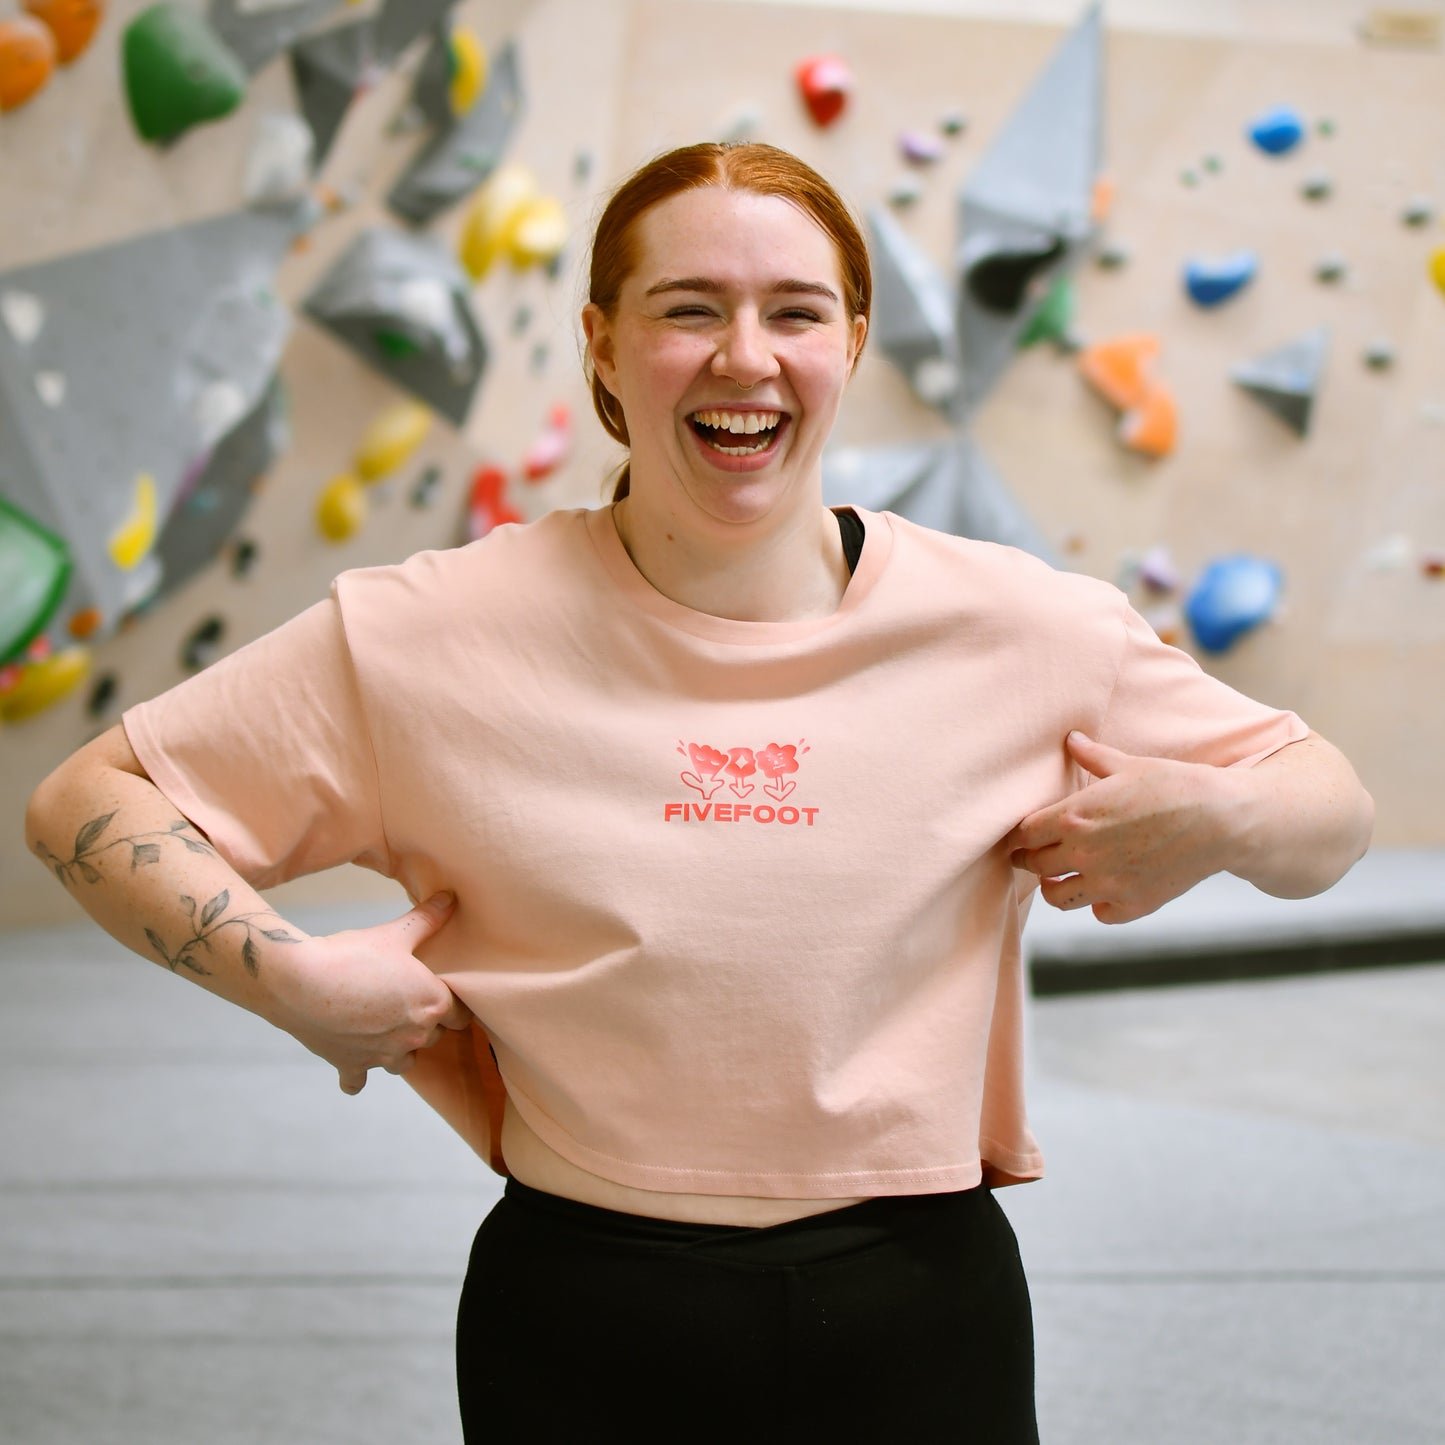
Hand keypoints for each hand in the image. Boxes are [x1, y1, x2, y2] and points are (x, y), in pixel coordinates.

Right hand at [264, 891, 473, 1093]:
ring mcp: (382, 1056)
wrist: (300, 983)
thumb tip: (449, 898)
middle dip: (425, 1022)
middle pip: (434, 1036)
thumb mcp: (394, 934)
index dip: (453, 1002)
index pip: (460, 1013)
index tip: (442, 992)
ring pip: (405, 1061)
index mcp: (432, 1005)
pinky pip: (359, 1081)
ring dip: (399, 1048)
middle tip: (408, 1002)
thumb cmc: (352, 957)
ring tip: (388, 1030)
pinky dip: (358, 1074)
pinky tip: (355, 1064)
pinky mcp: (351, 1065)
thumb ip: (427, 919)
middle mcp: (413, 1037)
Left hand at [1003, 732, 1234, 923]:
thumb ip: (1093, 757)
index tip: (1022, 834)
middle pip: (1035, 864)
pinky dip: (1098, 904)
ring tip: (1058, 877)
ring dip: (1054, 886)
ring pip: (1058, 897)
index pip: (1025, 833)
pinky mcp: (1132, 904)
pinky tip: (1103, 890)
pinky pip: (1098, 913)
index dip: (1020, 833)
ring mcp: (1107, 883)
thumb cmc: (1175, 786)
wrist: (1221, 820)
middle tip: (1032, 855)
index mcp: (1074, 817)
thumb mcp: (1129, 766)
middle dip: (1030, 858)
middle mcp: (1083, 854)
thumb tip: (1072, 739)